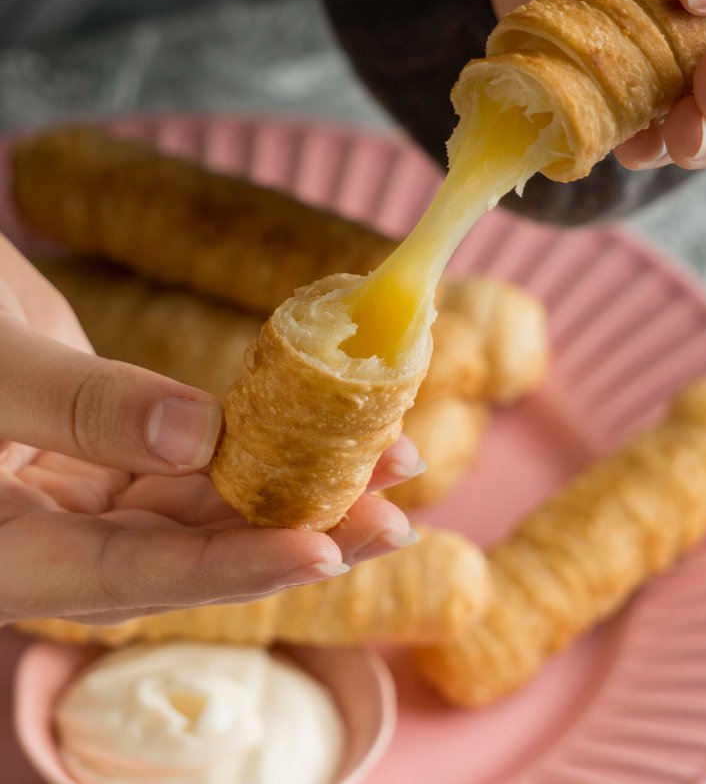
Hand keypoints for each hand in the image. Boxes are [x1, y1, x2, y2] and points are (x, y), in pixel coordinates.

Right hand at [0, 236, 420, 625]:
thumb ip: (81, 406)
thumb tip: (199, 438)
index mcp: (0, 553)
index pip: (126, 575)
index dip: (227, 568)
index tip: (320, 550)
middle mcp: (44, 539)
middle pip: (180, 553)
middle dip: (290, 534)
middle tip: (390, 518)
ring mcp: (73, 493)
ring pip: (193, 506)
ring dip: (287, 487)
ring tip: (384, 466)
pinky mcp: (99, 447)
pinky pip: (184, 458)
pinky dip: (249, 443)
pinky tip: (317, 430)